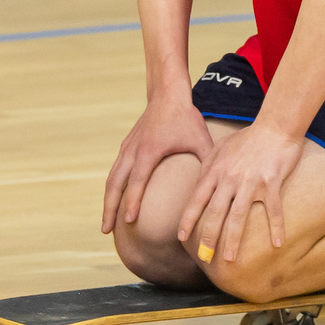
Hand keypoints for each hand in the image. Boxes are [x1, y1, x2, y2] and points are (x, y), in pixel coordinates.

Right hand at [100, 94, 215, 233]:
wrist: (167, 94)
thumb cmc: (186, 118)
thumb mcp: (200, 140)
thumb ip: (208, 163)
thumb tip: (218, 188)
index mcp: (149, 150)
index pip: (137, 181)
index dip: (132, 202)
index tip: (129, 222)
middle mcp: (133, 151)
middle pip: (115, 184)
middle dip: (109, 208)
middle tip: (106, 231)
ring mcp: (127, 148)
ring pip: (111, 179)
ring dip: (107, 201)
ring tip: (106, 223)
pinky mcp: (126, 147)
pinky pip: (115, 172)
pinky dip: (112, 189)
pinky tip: (113, 203)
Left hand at [177, 119, 303, 265]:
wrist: (275, 126)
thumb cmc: (247, 137)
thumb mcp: (221, 147)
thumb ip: (208, 165)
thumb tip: (199, 184)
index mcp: (216, 170)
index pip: (197, 199)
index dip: (188, 219)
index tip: (181, 237)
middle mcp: (230, 178)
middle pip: (215, 212)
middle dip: (208, 236)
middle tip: (204, 257)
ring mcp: (250, 181)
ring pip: (238, 215)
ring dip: (233, 239)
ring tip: (230, 259)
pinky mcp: (271, 182)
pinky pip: (273, 209)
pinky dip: (276, 227)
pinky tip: (276, 244)